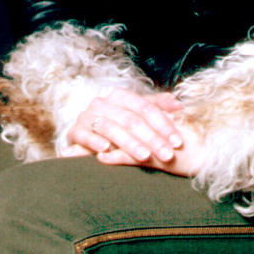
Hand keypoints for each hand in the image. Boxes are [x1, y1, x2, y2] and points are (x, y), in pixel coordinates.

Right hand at [65, 89, 198, 171]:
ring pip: (111, 128)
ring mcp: (87, 116)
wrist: (85, 135)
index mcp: (120, 96)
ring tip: (145, 157)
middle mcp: (103, 103)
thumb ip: (157, 107)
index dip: (164, 125)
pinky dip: (95, 142)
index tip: (178, 142)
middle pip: (131, 120)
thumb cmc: (117, 125)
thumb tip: (178, 104)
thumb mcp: (137, 114)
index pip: (146, 108)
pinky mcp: (75, 132)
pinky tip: (106, 150)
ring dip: (129, 144)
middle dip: (152, 139)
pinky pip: (85, 135)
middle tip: (167, 155)